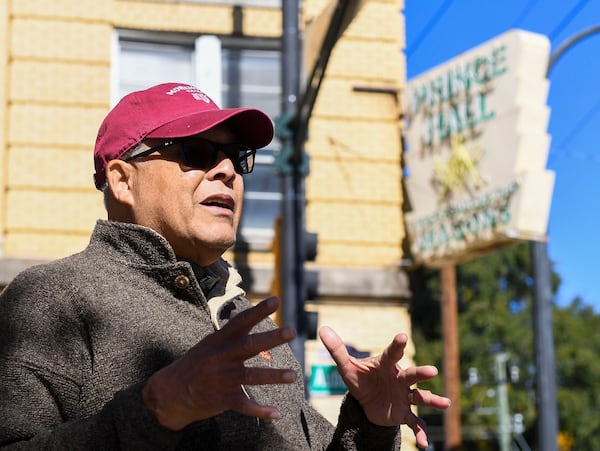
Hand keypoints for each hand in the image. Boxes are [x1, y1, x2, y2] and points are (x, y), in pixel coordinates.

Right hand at [142, 296, 296, 429]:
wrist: (170, 393)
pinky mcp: (221, 399)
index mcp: (219, 341)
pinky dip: (260, 410)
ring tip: (293, 375)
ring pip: (250, 376)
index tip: (276, 301)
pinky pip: (244, 405)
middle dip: (271, 338)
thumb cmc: (194, 365)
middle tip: (291, 331)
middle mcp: (221, 357)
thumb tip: (240, 314)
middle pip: (248, 345)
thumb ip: (227, 332)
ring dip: (273, 376)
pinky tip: (276, 413)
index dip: (258, 311)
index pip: (241, 322)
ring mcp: (221, 379)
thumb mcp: (207, 344)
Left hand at [319, 326, 449, 448]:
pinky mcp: (404, 413)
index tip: (403, 337)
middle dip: (421, 373)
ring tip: (445, 403)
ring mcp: (404, 396)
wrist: (366, 402)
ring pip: (420, 397)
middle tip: (432, 371)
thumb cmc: (360, 379)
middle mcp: (399, 378)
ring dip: (432, 400)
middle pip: (411, 374)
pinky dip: (420, 432)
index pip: (392, 353)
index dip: (397, 345)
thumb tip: (323, 329)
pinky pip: (414, 422)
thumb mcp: (347, 367)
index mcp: (386, 365)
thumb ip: (337, 350)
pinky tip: (425, 444)